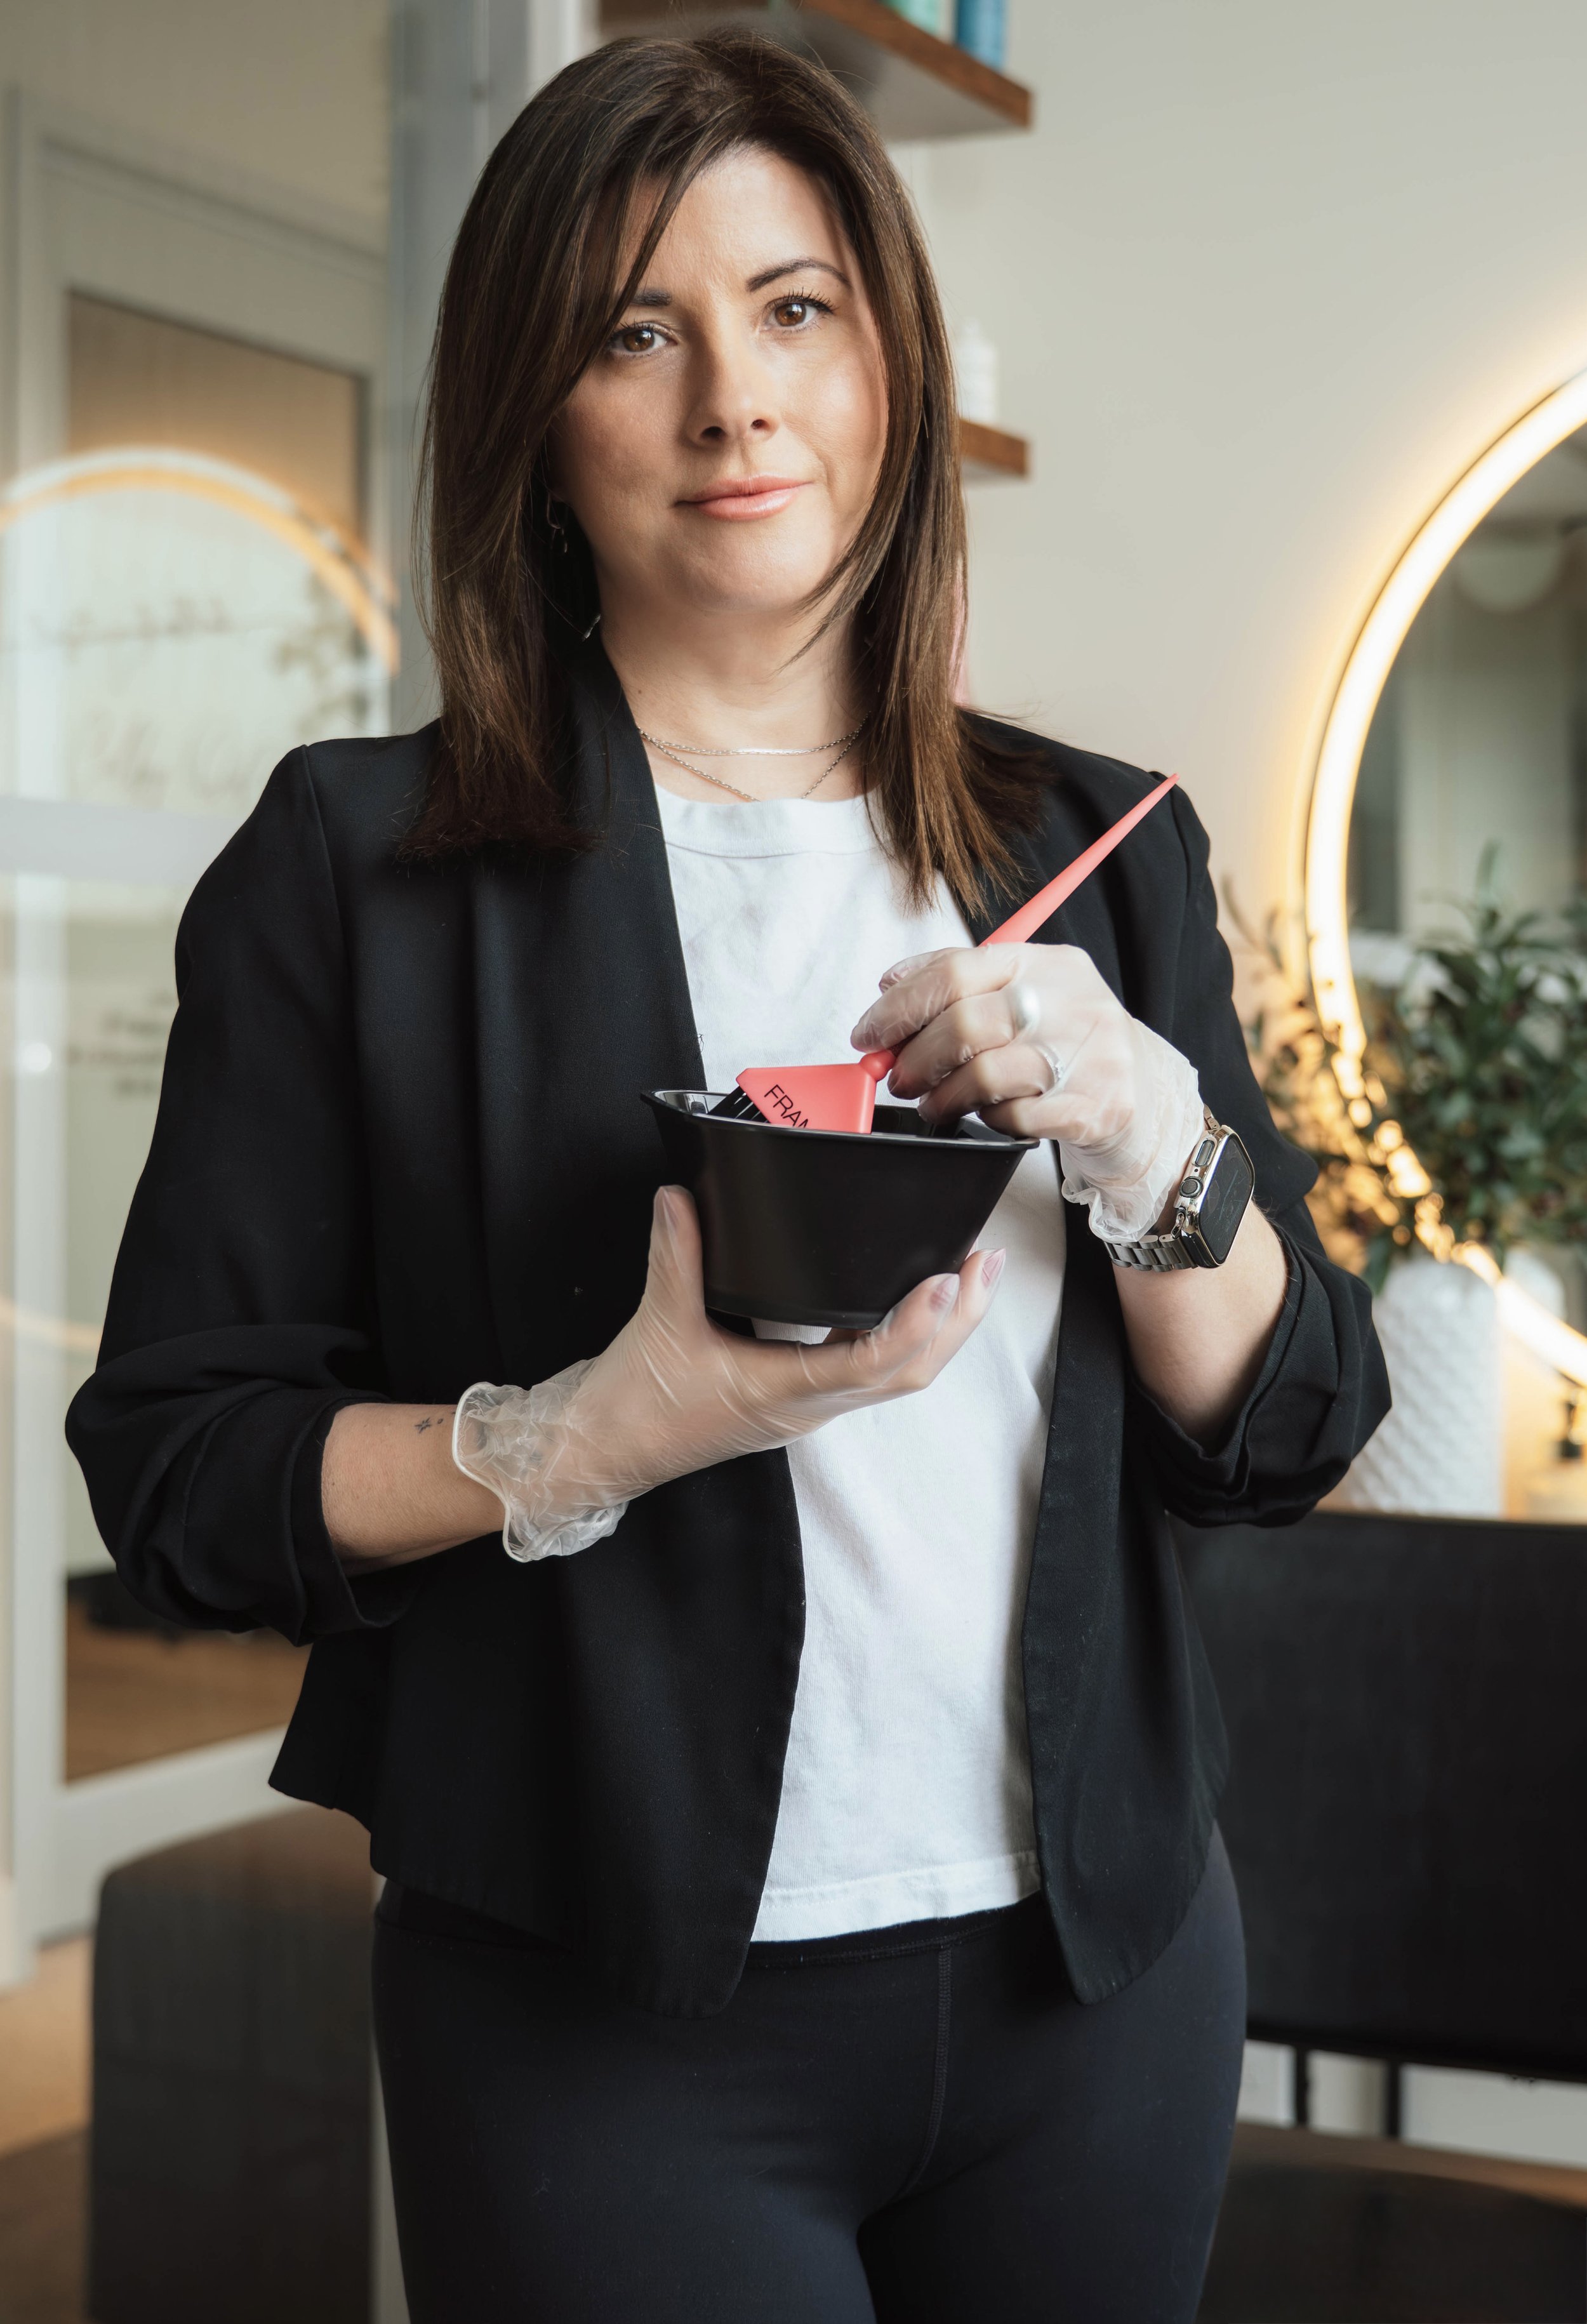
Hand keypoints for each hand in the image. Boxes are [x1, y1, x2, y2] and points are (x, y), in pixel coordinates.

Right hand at [455, 1187, 1003, 1556]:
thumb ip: (676, 1254)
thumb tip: (681, 1194)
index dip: (917, 1325)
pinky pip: (869, 1370)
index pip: (872, 1362)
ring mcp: (808, 1406)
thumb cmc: (636, 1403)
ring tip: (967, 1277)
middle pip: (911, 1373)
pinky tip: (909, 1301)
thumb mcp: (658, 1323)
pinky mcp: (796, 1398)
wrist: (606, 1451)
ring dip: (940, 1330)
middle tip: (985, 1264)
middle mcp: (810, 1405)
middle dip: (957, 1321)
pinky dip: (903, 1336)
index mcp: (784, 1392)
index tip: (946, 1281)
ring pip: (897, 1375)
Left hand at [850, 942, 1205, 1241]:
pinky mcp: (1095, 1106)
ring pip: (985, 1073)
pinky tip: (987, 1116)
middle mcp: (1071, 1001)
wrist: (1147, 1097)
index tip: (870, 1033)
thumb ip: (962, 983)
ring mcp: (1088, 1054)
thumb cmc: (1069, 1045)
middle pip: (964, 1023)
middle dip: (915, 1057)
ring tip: (934, 1103)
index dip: (901, 1005)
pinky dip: (988, 1120)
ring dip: (942, 1096)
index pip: (957, 970)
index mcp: (1047, 963)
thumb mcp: (1027, 995)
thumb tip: (890, 987)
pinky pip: (1015, 1117)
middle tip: (897, 1077)